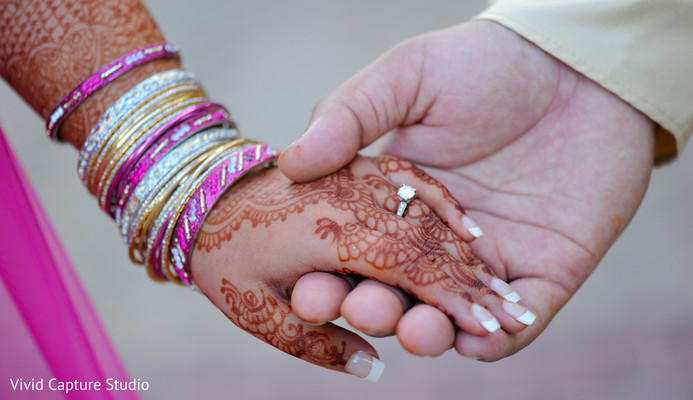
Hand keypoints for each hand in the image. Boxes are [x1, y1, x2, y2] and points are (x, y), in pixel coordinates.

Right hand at [279, 21, 655, 359]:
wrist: (577, 65)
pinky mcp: (542, 272)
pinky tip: (480, 338)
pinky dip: (497, 340)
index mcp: (393, 200)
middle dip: (372, 309)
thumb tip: (290, 163)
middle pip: (394, 291)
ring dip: (428, 333)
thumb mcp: (407, 75)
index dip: (326, 275)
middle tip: (364, 307)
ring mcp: (487, 260)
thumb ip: (348, 114)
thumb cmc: (485, 61)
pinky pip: (516, 320)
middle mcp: (434, 238)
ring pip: (448, 316)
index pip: (352, 250)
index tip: (308, 289)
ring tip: (420, 329)